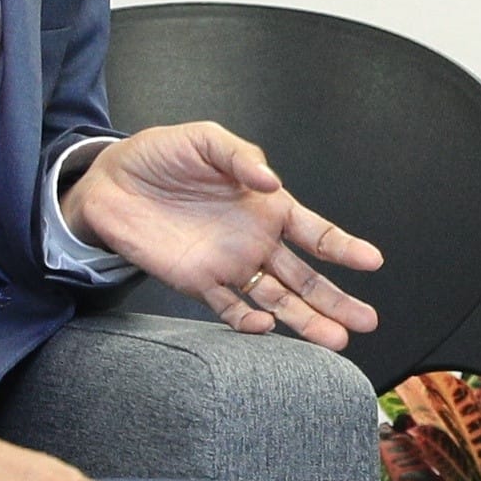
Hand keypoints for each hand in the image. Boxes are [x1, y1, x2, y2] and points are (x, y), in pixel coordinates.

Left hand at [67, 122, 385, 347]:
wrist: (109, 183)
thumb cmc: (161, 156)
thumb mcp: (203, 140)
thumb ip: (240, 157)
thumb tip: (270, 182)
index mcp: (266, 207)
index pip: (315, 232)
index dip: (344, 246)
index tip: (371, 261)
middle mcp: (255, 241)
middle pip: (306, 277)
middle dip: (337, 299)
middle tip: (366, 321)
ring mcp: (229, 266)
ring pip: (277, 301)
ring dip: (305, 321)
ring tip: (334, 341)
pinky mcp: (197, 283)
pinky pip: (229, 309)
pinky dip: (248, 323)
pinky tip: (266, 328)